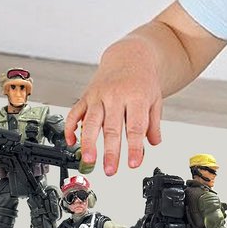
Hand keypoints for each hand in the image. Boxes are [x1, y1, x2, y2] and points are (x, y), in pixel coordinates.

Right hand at [64, 39, 162, 175]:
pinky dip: (70, 127)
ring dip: (88, 143)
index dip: (134, 147)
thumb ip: (154, 123)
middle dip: (110, 151)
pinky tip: (71, 142)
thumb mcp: (155, 100)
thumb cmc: (143, 81)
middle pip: (111, 127)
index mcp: (136, 97)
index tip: (133, 164)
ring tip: (89, 161)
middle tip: (110, 170)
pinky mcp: (87, 95)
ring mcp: (99, 95)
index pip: (135, 127)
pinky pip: (75, 112)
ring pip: (91, 121)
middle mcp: (116, 95)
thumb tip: (153, 143)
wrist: (130, 56)